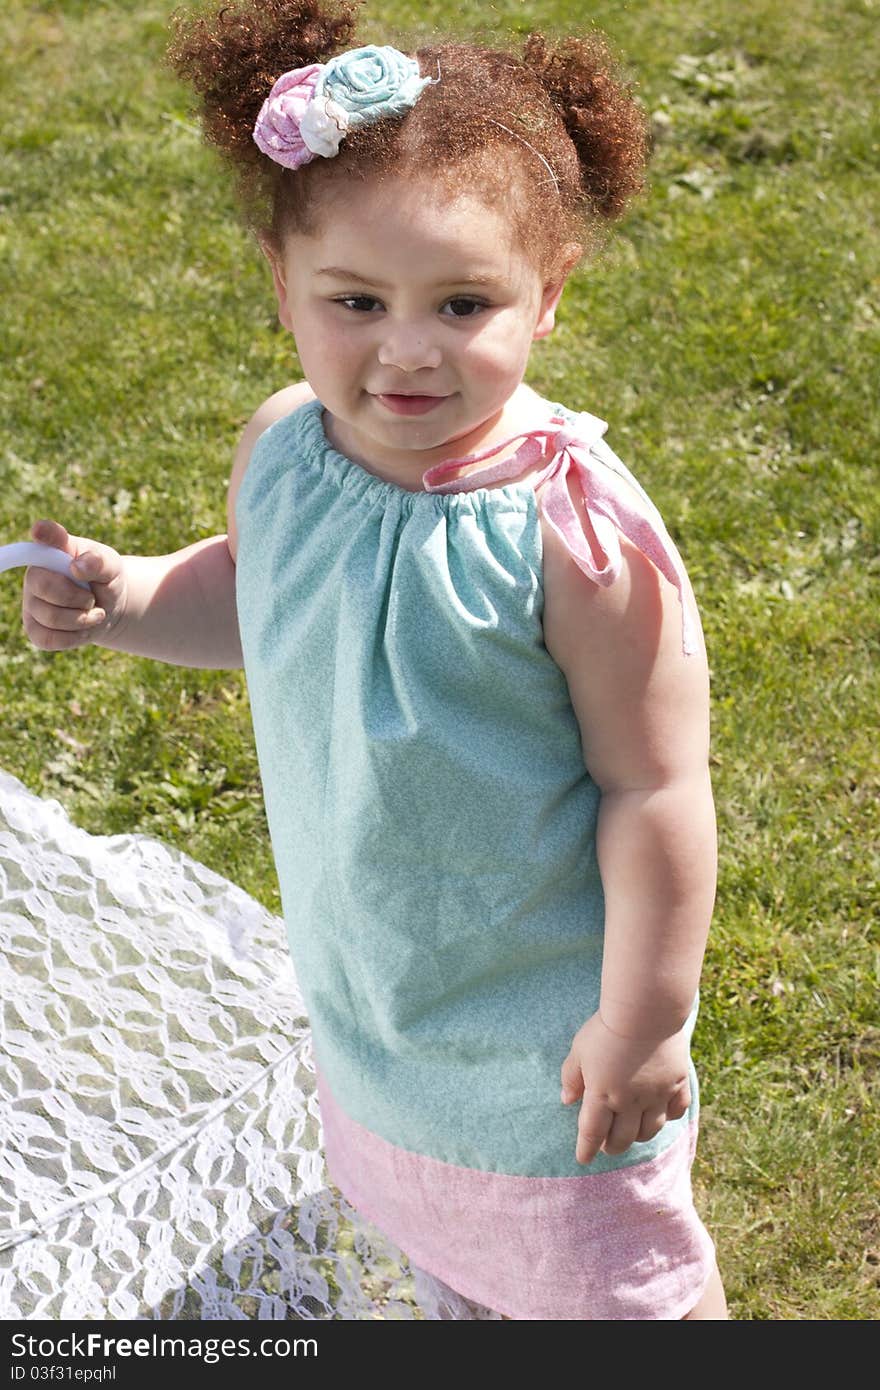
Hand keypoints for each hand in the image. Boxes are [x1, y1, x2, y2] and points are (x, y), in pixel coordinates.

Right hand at [22, 518, 127, 650]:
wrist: (109, 609)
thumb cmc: (106, 580)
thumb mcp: (112, 567)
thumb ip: (99, 562)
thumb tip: (77, 566)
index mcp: (53, 551)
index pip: (46, 536)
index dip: (44, 533)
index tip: (40, 530)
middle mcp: (34, 575)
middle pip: (45, 588)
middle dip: (78, 598)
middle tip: (92, 599)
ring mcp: (31, 603)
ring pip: (50, 618)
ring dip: (82, 619)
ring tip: (92, 612)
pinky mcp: (34, 629)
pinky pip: (48, 639)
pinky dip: (73, 638)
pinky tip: (81, 628)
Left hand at [560, 1012, 690, 1165]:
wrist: (645, 1011)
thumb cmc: (606, 1028)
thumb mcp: (579, 1050)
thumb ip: (571, 1077)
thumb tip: (566, 1100)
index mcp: (602, 1095)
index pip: (592, 1132)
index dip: (586, 1149)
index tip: (583, 1159)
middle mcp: (630, 1102)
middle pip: (622, 1138)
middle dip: (612, 1146)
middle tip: (607, 1146)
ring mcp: (656, 1095)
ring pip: (649, 1130)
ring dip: (638, 1136)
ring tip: (632, 1133)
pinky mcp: (677, 1084)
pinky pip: (676, 1111)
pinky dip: (669, 1117)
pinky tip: (661, 1115)